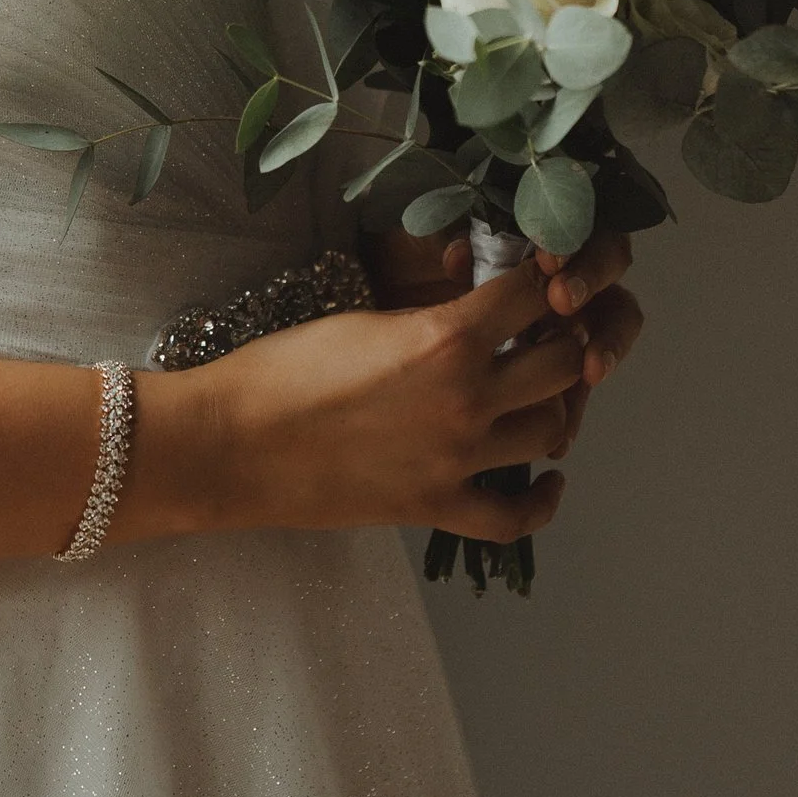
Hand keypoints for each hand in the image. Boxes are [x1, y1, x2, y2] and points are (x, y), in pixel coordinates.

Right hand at [171, 236, 641, 548]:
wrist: (232, 443)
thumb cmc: (282, 370)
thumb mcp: (364, 318)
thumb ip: (432, 317)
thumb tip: (474, 316)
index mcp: (445, 338)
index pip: (532, 295)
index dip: (545, 281)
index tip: (544, 279)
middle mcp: (466, 399)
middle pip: (565, 365)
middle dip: (565, 342)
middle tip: (550, 335)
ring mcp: (456, 459)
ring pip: (552, 432)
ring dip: (554, 409)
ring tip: (537, 394)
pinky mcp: (435, 507)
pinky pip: (515, 517)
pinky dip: (542, 501)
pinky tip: (549, 480)